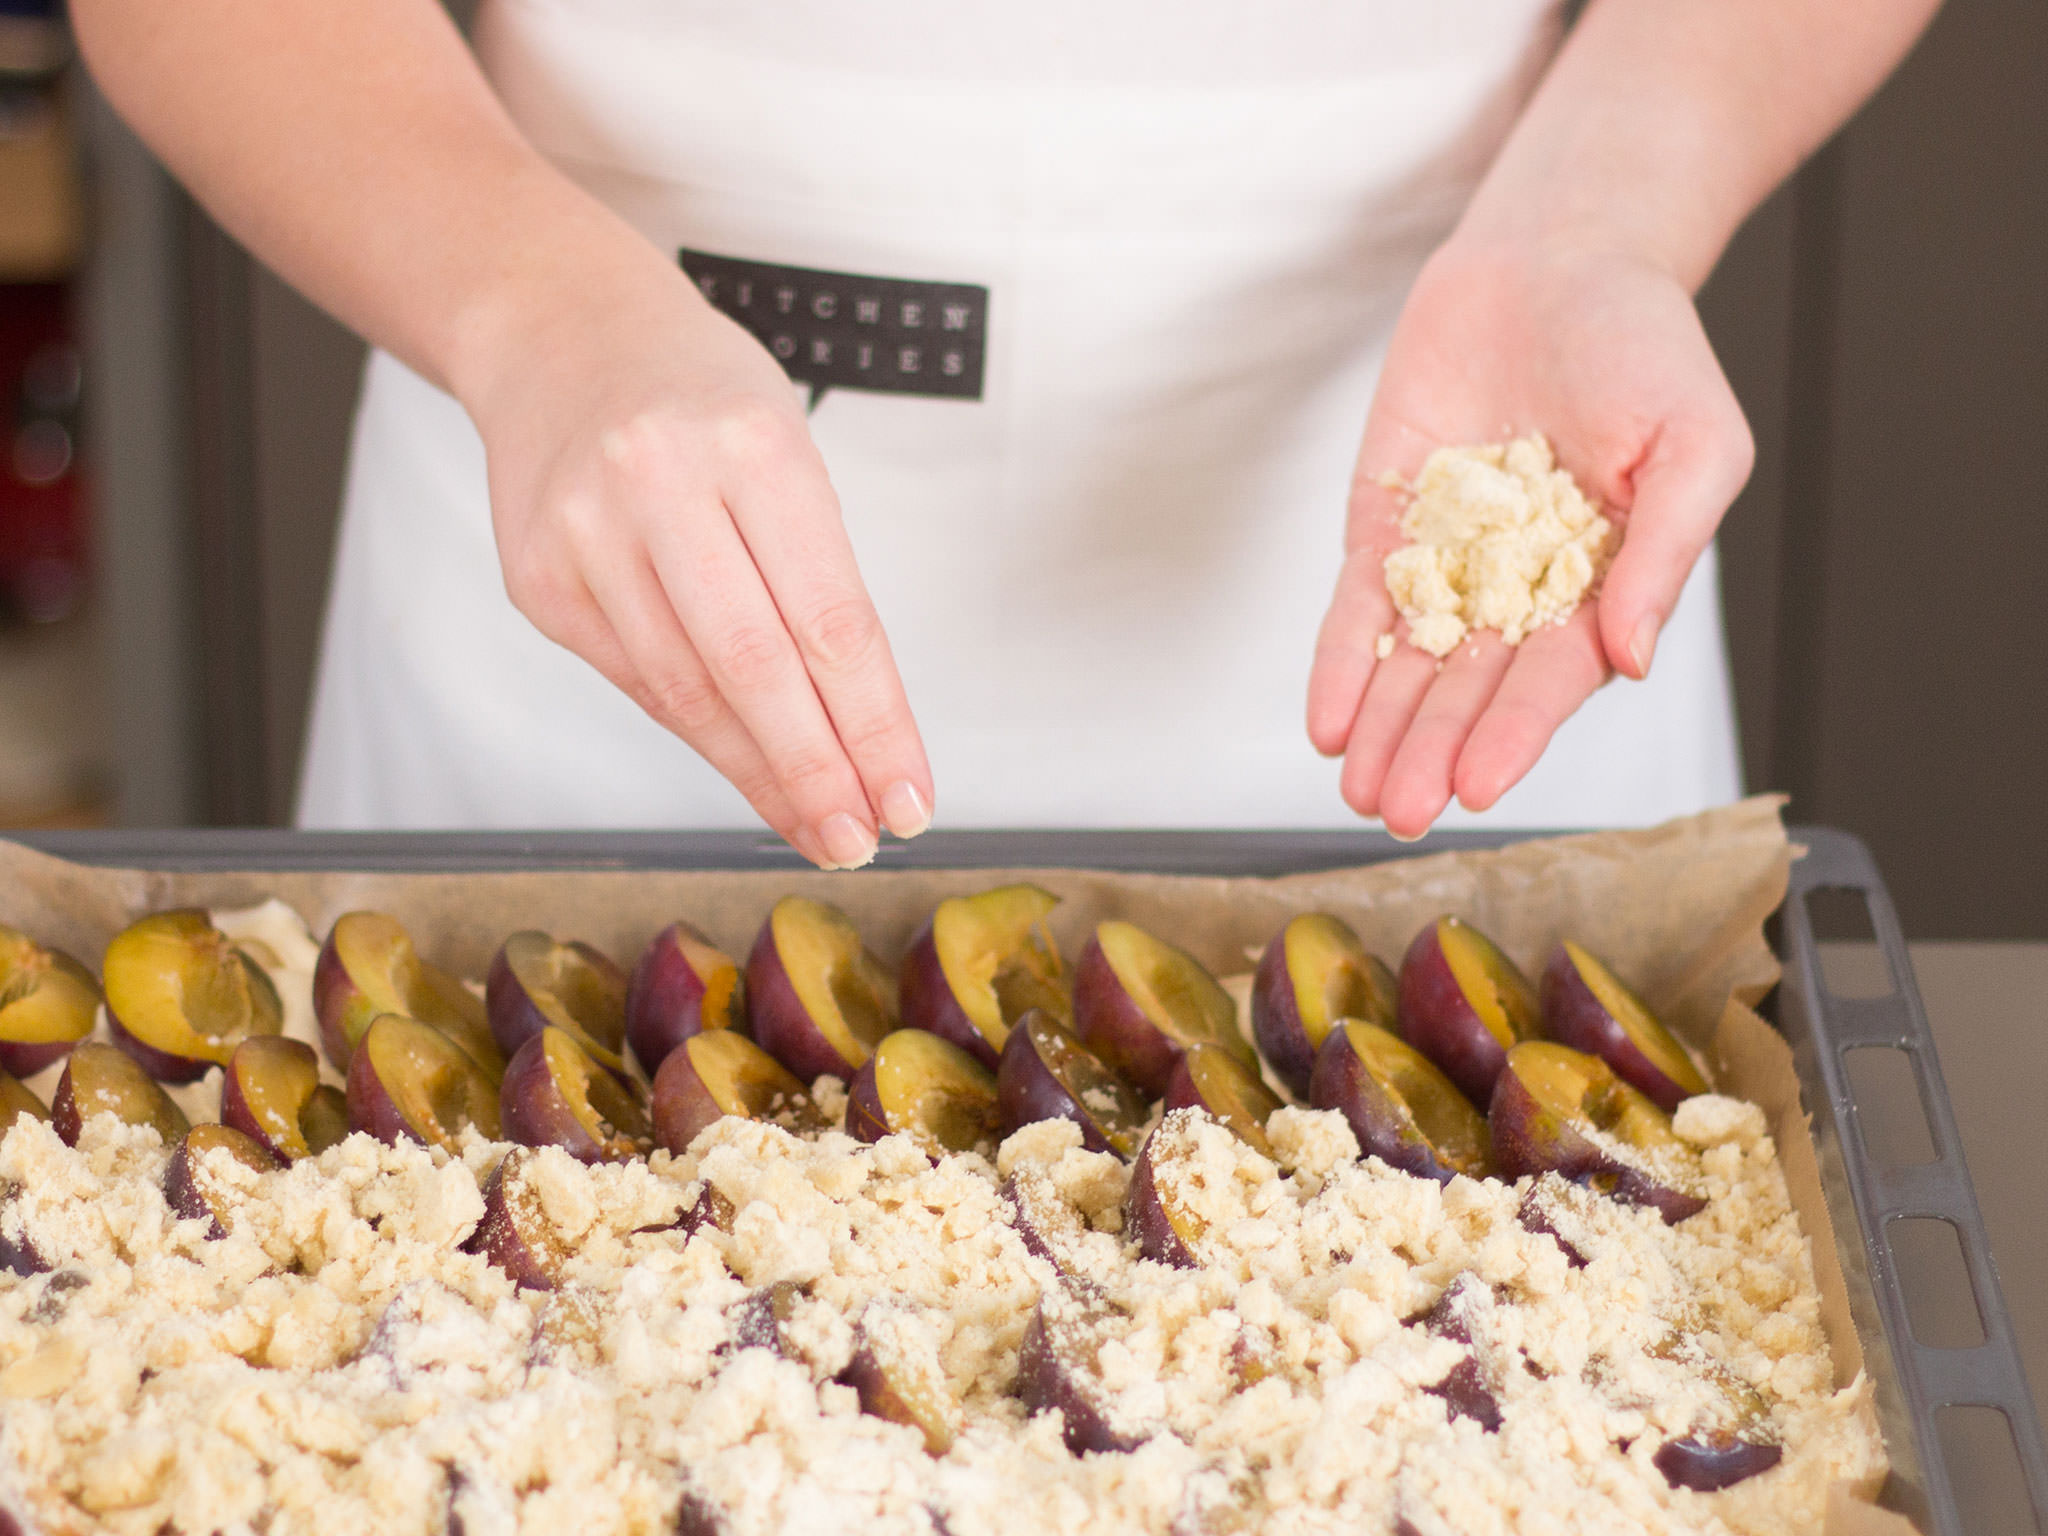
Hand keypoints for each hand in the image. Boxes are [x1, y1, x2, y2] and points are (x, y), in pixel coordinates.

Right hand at [462, 251, 932, 867]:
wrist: (558, 333)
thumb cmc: (698, 395)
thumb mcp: (786, 447)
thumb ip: (817, 576)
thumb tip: (863, 728)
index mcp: (753, 447)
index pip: (832, 619)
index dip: (876, 725)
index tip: (910, 797)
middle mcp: (660, 485)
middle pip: (755, 668)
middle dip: (818, 772)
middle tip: (862, 840)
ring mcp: (586, 535)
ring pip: (688, 692)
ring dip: (763, 775)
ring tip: (818, 826)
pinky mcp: (538, 579)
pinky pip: (637, 682)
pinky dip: (702, 736)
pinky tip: (749, 772)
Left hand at [1305, 236, 1753, 837]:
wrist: (1558, 256)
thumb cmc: (1646, 346)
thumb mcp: (1694, 444)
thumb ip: (1663, 553)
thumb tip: (1631, 659)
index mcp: (1601, 586)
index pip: (1553, 677)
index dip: (1515, 733)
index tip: (1478, 785)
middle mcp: (1520, 590)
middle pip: (1469, 687)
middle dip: (1432, 750)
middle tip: (1402, 812)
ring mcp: (1448, 561)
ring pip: (1408, 663)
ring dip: (1381, 728)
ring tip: (1355, 789)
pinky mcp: (1385, 524)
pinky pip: (1356, 605)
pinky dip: (1338, 662)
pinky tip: (1326, 720)